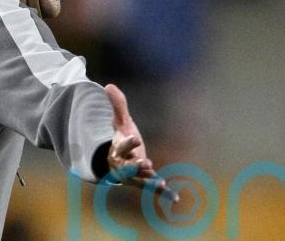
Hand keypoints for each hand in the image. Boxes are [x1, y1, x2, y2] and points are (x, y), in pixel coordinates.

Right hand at [106, 84, 178, 200]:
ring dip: (148, 181)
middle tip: (146, 162)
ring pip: (139, 180)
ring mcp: (133, 176)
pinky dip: (163, 193)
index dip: (128, 143)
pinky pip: (152, 189)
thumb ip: (117, 105)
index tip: (135, 137)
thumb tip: (109, 85)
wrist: (118, 162)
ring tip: (160, 182)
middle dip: (136, 166)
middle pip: (127, 168)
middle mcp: (122, 166)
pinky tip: (175, 198)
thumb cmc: (121, 139)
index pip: (121, 147)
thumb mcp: (120, 122)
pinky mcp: (143, 182)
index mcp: (117, 150)